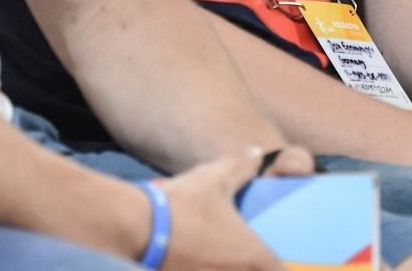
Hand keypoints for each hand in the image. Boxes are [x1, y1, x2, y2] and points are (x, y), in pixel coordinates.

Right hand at [158, 146, 312, 270]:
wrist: (134, 228)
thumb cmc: (181, 204)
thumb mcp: (215, 179)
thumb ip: (241, 166)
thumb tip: (257, 153)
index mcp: (252, 256)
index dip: (277, 266)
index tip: (265, 258)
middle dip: (249, 269)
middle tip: (238, 257)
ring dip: (227, 270)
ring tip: (216, 262)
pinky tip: (194, 265)